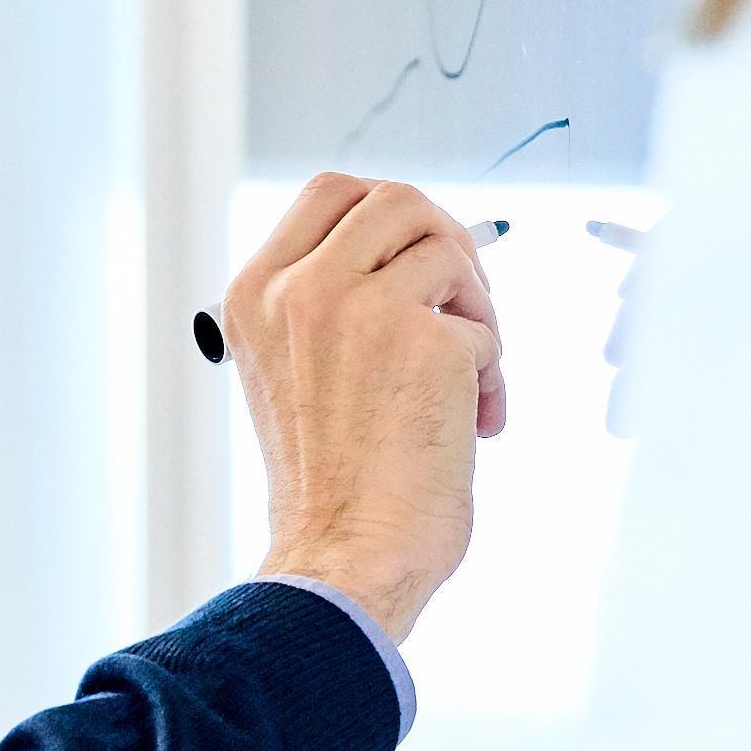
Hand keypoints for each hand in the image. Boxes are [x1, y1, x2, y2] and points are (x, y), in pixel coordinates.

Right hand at [223, 173, 507, 644]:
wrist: (345, 557)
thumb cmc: (331, 487)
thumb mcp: (292, 374)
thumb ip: (328, 308)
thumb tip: (415, 257)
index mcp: (256, 294)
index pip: (332, 193)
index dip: (394, 216)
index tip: (423, 261)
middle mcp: (301, 289)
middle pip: (399, 201)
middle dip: (448, 246)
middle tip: (464, 308)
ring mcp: (362, 308)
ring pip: (451, 251)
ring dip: (478, 311)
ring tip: (473, 376)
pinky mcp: (425, 341)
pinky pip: (484, 328)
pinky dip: (493, 375)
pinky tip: (477, 426)